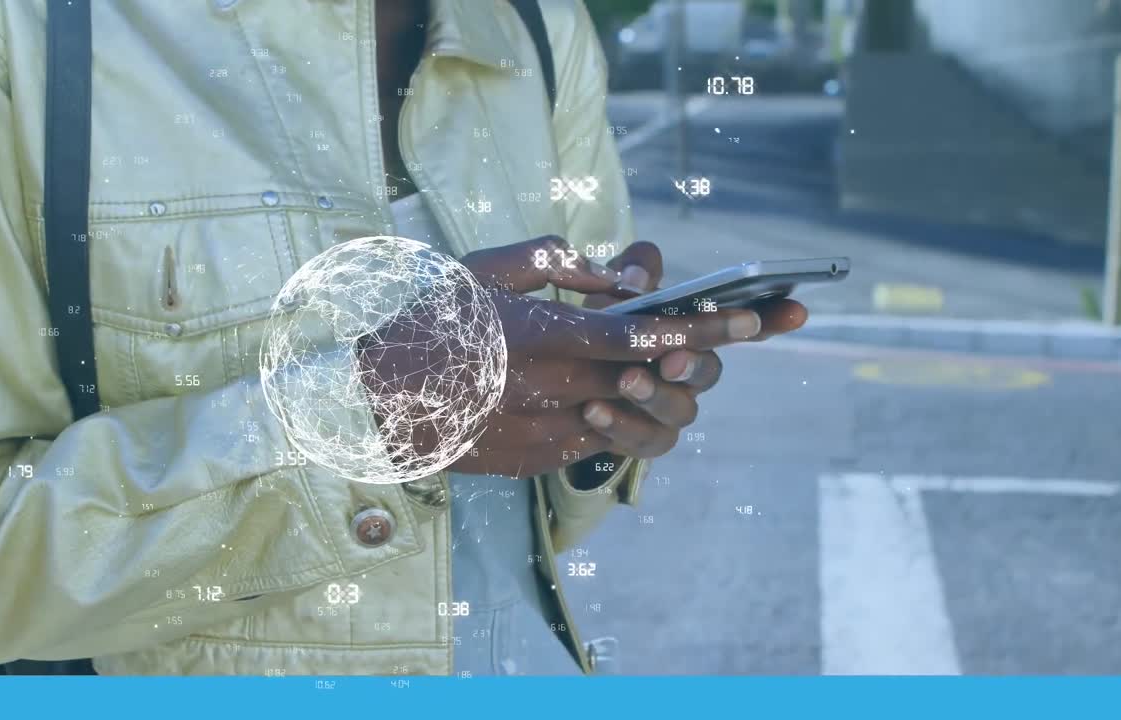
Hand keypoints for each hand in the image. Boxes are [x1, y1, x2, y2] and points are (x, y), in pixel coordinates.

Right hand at [356, 236, 771, 477]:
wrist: (363, 399)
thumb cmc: (425, 322)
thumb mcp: (485, 269)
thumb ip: (560, 265)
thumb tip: (624, 275)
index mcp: (539, 334)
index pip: (644, 336)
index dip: (708, 328)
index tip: (757, 320)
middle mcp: (548, 389)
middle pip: (651, 380)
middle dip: (696, 362)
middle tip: (710, 344)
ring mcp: (541, 433)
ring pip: (630, 415)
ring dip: (649, 392)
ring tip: (639, 369)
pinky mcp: (532, 462)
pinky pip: (594, 438)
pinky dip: (606, 412)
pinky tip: (586, 392)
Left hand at [571, 243, 806, 473]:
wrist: (564, 381)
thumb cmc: (597, 329)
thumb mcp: (610, 293)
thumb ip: (630, 274)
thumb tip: (635, 278)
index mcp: (690, 332)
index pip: (740, 325)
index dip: (772, 319)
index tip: (797, 311)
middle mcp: (690, 373)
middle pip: (710, 372)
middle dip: (694, 364)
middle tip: (672, 360)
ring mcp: (670, 409)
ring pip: (681, 411)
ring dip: (655, 396)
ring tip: (625, 381)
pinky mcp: (644, 439)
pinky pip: (645, 441)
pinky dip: (619, 427)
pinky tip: (593, 410)